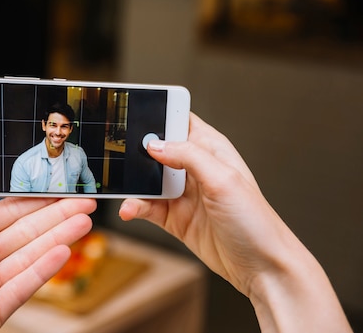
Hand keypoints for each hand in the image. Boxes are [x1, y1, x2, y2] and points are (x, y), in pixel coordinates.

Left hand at [0, 132, 96, 332]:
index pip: (7, 213)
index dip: (35, 200)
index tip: (57, 188)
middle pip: (26, 233)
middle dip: (57, 216)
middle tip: (85, 202)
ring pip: (30, 256)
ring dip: (59, 238)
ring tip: (85, 221)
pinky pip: (23, 286)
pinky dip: (44, 269)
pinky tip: (63, 251)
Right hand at [119, 113, 351, 331]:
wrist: (262, 269)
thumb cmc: (255, 222)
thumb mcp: (223, 180)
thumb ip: (188, 156)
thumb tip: (155, 144)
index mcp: (211, 149)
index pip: (180, 120)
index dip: (159, 115)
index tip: (135, 114)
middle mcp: (195, 168)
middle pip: (157, 149)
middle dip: (137, 151)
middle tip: (120, 156)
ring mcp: (183, 194)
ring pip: (147, 179)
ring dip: (133, 184)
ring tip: (124, 188)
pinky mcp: (174, 217)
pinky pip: (146, 206)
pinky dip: (135, 206)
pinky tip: (130, 209)